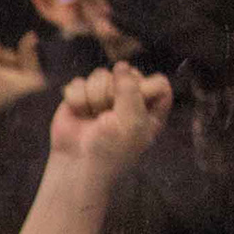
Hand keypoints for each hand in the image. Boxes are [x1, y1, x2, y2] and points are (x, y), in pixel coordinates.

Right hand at [47, 67, 169, 177]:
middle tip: (108, 117)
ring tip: (93, 117)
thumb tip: (121, 65)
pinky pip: (79, 83)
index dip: (145, 90)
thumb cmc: (110, 152)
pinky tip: (78, 114)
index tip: (134, 108)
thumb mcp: (131, 123)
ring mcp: (103, 96)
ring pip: (101, 75)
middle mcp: (129, 98)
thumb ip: (131, 90)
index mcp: (151, 108)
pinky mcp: (80, 97)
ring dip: (94, 98)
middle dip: (114, 94)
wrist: (76, 168)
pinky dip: (76, 99)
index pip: (157, 82)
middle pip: (127, 74)